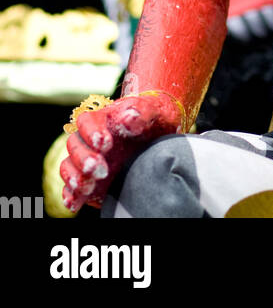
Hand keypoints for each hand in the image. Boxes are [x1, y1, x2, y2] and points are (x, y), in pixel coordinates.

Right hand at [60, 92, 182, 212]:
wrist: (160, 139)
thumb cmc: (155, 119)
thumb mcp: (154, 111)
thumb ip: (142, 112)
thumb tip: (128, 119)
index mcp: (102, 119)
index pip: (86, 121)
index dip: (91, 132)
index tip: (105, 143)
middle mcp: (90, 140)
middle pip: (74, 146)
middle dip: (83, 158)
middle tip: (100, 170)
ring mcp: (88, 162)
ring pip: (68, 166)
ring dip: (74, 177)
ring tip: (88, 187)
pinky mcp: (89, 183)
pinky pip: (71, 189)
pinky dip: (70, 196)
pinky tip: (75, 204)